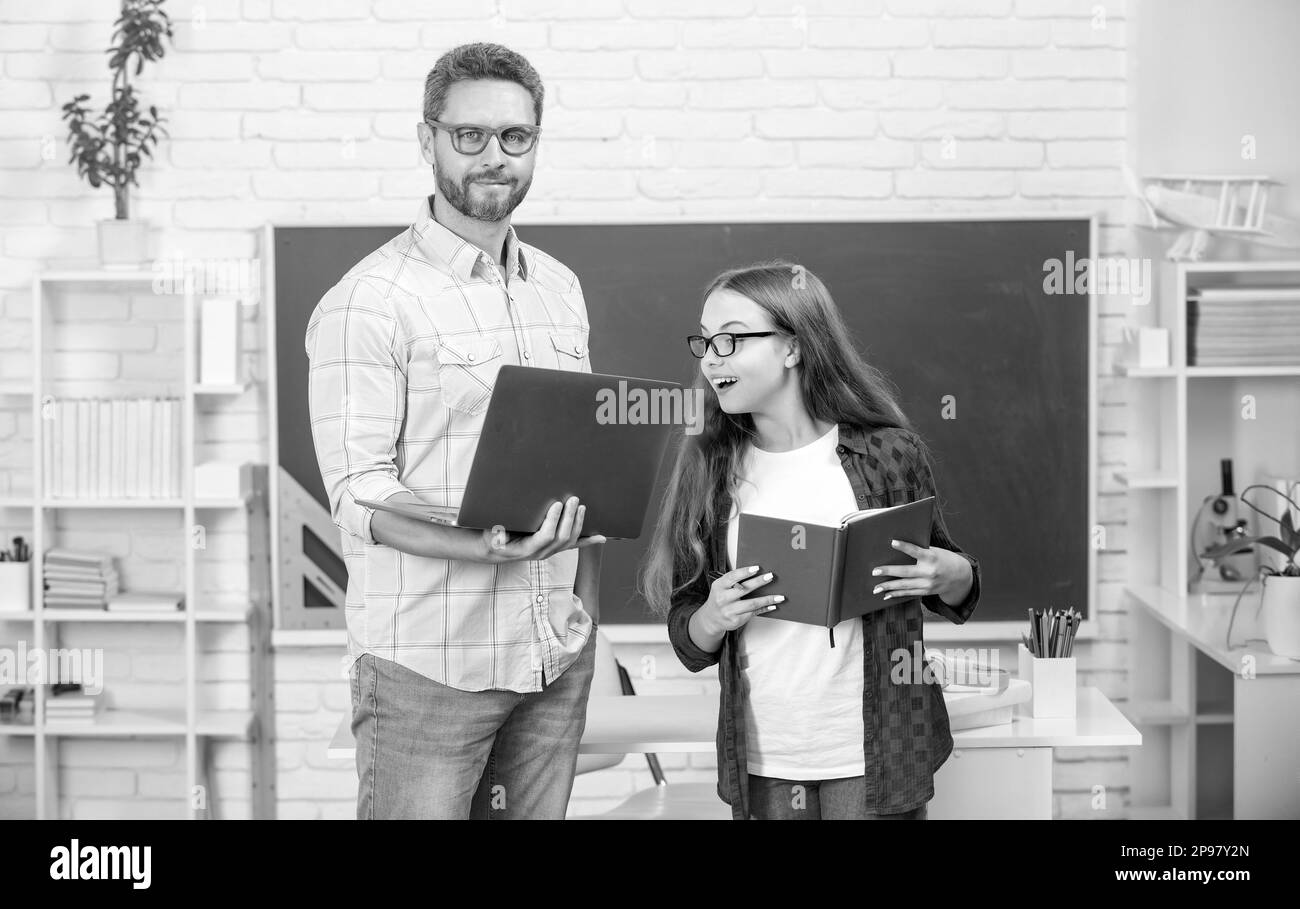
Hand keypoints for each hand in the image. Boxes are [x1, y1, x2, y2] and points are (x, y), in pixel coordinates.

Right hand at [481, 496, 606, 563]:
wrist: (495, 549)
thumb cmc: (492, 538)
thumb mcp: (491, 535)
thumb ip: (496, 534)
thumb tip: (499, 532)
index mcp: (526, 549)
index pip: (545, 537)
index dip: (552, 521)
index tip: (556, 504)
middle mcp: (541, 553)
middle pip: (562, 538)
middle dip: (569, 518)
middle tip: (573, 500)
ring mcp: (549, 551)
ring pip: (570, 541)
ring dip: (578, 524)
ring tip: (581, 507)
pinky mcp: (554, 548)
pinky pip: (573, 546)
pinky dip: (588, 541)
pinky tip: (601, 537)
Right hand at [698, 565, 784, 634]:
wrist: (711, 619)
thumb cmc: (720, 598)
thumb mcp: (721, 587)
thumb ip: (734, 580)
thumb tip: (756, 573)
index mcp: (719, 586)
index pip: (732, 577)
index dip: (745, 572)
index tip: (757, 568)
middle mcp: (723, 599)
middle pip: (744, 589)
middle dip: (759, 582)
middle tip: (770, 576)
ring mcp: (729, 611)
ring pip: (752, 603)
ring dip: (767, 599)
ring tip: (780, 596)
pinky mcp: (736, 621)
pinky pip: (753, 613)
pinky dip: (764, 609)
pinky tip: (773, 605)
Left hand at [872, 539, 972, 604]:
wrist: (960, 576)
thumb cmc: (944, 558)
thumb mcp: (935, 551)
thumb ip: (920, 551)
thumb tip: (898, 548)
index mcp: (932, 557)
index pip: (916, 551)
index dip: (904, 546)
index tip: (892, 542)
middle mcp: (930, 572)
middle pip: (906, 572)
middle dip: (889, 571)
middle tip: (874, 571)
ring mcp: (928, 584)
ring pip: (905, 586)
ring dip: (888, 587)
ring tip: (875, 588)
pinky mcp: (926, 592)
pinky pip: (909, 594)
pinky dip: (896, 594)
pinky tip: (886, 595)